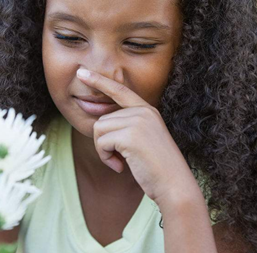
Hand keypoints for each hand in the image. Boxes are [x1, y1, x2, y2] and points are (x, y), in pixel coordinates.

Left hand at [76, 68, 200, 208]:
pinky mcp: (130, 135)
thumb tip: (98, 122)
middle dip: (103, 142)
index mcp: (148, 110)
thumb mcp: (143, 140)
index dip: (99, 80)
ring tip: (120, 161)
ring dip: (103, 150)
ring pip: (99, 129)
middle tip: (118, 158)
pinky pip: (101, 142)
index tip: (82, 72)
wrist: (175, 185)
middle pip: (102, 119)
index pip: (119, 90)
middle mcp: (143, 112)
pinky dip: (105, 157)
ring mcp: (138, 122)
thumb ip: (126, 127)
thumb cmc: (157, 168)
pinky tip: (120, 166)